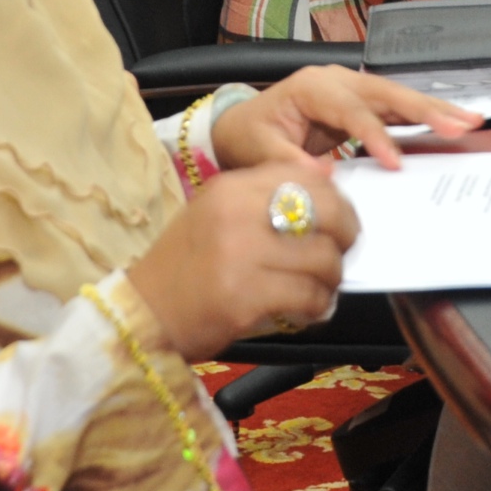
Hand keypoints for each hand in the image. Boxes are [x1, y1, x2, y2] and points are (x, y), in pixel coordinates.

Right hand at [128, 161, 357, 359]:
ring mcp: (241, 254)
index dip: (336, 199)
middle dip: (346, 233)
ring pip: (322, 258)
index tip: (338, 220)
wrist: (143, 313)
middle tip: (342, 252)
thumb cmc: (185, 265)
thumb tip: (329, 177)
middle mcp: (237, 213)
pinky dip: (318, 305)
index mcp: (231, 187)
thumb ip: (266, 195)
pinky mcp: (245, 296)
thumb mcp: (217, 213)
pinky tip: (310, 309)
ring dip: (332, 277)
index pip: (306, 177)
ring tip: (323, 288)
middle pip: (325, 210)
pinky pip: (307, 295)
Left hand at [212, 66, 482, 170]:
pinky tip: (452, 123)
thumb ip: (287, 163)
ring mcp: (352, 89)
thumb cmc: (248, 135)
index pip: (352, 112)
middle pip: (387, 93)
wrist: (241, 125)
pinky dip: (425, 116)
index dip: (375, 137)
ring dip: (435, 110)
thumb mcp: (257, 151)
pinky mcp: (361, 103)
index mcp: (311, 88)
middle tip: (459, 125)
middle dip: (425, 109)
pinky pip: (397, 109)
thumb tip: (322, 177)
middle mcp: (337, 81)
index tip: (395, 163)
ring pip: (399, 97)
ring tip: (471, 121)